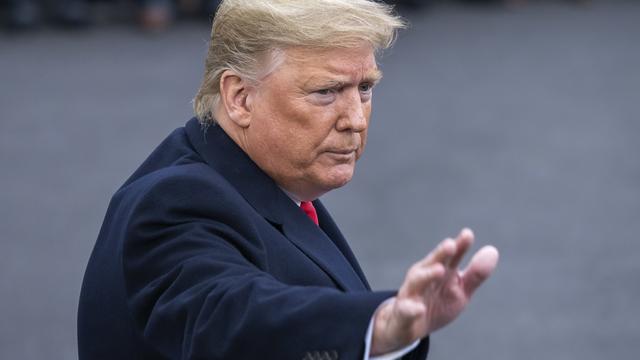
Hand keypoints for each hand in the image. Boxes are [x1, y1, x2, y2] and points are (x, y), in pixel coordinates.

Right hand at [371, 228, 498, 354]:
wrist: (406, 326)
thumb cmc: (435, 304)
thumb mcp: (459, 291)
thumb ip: (475, 274)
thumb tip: (493, 251)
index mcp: (439, 271)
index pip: (450, 256)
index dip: (459, 246)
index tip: (468, 234)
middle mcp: (423, 278)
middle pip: (432, 263)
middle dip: (440, 254)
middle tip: (451, 245)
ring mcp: (411, 294)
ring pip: (417, 282)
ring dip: (427, 275)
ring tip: (440, 270)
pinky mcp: (403, 313)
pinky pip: (406, 310)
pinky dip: (412, 309)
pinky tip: (419, 309)